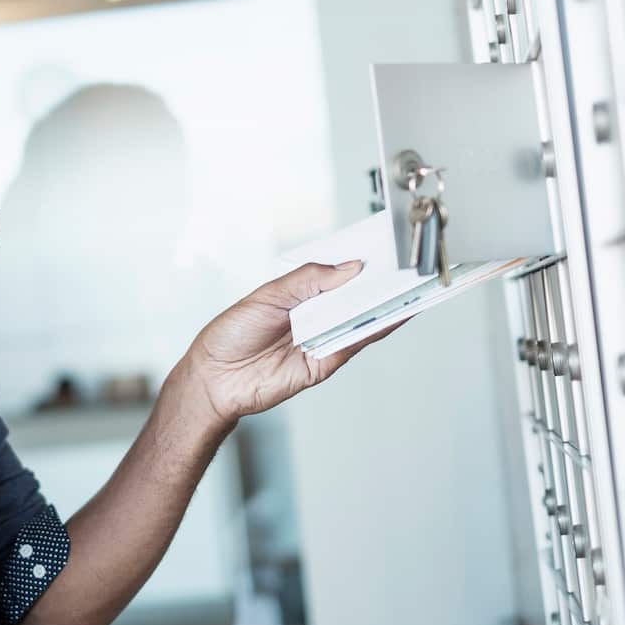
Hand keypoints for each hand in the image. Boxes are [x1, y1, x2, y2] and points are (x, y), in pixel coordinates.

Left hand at [182, 261, 404, 426]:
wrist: (214, 377)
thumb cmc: (232, 332)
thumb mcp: (269, 295)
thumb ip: (309, 280)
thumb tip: (350, 268)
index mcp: (301, 294)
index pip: (338, 275)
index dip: (360, 262)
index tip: (386, 247)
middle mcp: (315, 316)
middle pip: (355, 297)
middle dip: (381, 281)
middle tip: (407, 264)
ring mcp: (322, 339)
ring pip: (361, 320)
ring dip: (386, 304)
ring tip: (410, 285)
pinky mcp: (324, 363)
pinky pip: (354, 344)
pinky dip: (376, 330)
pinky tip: (393, 314)